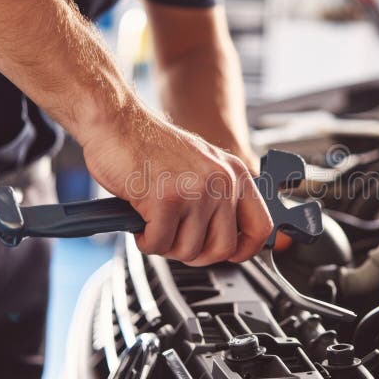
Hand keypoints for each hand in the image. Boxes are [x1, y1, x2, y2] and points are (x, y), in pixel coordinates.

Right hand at [82, 106, 273, 265]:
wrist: (117, 123)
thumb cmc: (151, 146)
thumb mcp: (201, 165)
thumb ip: (219, 197)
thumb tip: (229, 240)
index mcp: (235, 173)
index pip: (261, 227)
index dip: (245, 250)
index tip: (230, 255)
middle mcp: (221, 181)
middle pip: (222, 248)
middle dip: (195, 252)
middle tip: (175, 237)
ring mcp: (195, 191)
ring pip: (189, 250)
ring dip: (166, 244)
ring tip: (155, 220)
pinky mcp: (166, 200)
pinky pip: (160, 244)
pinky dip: (146, 239)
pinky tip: (141, 219)